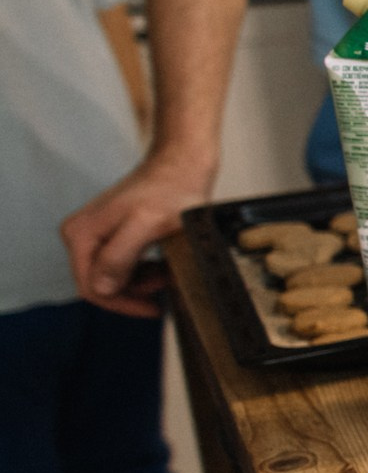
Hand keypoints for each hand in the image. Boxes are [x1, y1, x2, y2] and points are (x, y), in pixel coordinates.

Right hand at [62, 151, 217, 317]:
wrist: (182, 163)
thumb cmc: (170, 190)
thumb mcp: (148, 225)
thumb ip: (120, 255)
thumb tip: (101, 286)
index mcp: (81, 235)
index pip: (91, 288)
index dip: (123, 304)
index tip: (153, 309)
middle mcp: (80, 235)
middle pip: (101, 284)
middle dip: (134, 292)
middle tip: (166, 284)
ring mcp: (95, 234)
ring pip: (114, 276)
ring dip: (142, 282)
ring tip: (169, 272)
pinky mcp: (112, 233)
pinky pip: (123, 264)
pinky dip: (144, 270)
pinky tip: (164, 265)